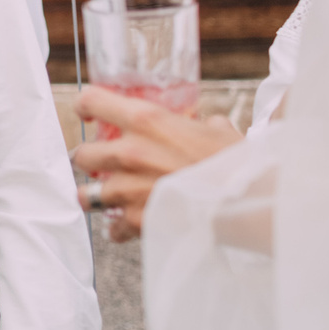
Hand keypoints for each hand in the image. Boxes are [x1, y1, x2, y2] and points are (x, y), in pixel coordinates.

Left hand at [71, 87, 242, 241]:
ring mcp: (128, 188)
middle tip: (98, 163)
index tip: (86, 112)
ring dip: (95, 195)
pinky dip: (120, 228)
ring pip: (85, 194)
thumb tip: (205, 124)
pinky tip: (129, 225)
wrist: (247, 202)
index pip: (93, 101)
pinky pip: (113, 227)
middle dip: (88, 159)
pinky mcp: (136, 219)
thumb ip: (200, 126)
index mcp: (146, 120)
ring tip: (105, 197)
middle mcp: (129, 152)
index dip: (86, 105)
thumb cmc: (237, 162)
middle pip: (80, 154)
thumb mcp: (217, 131)